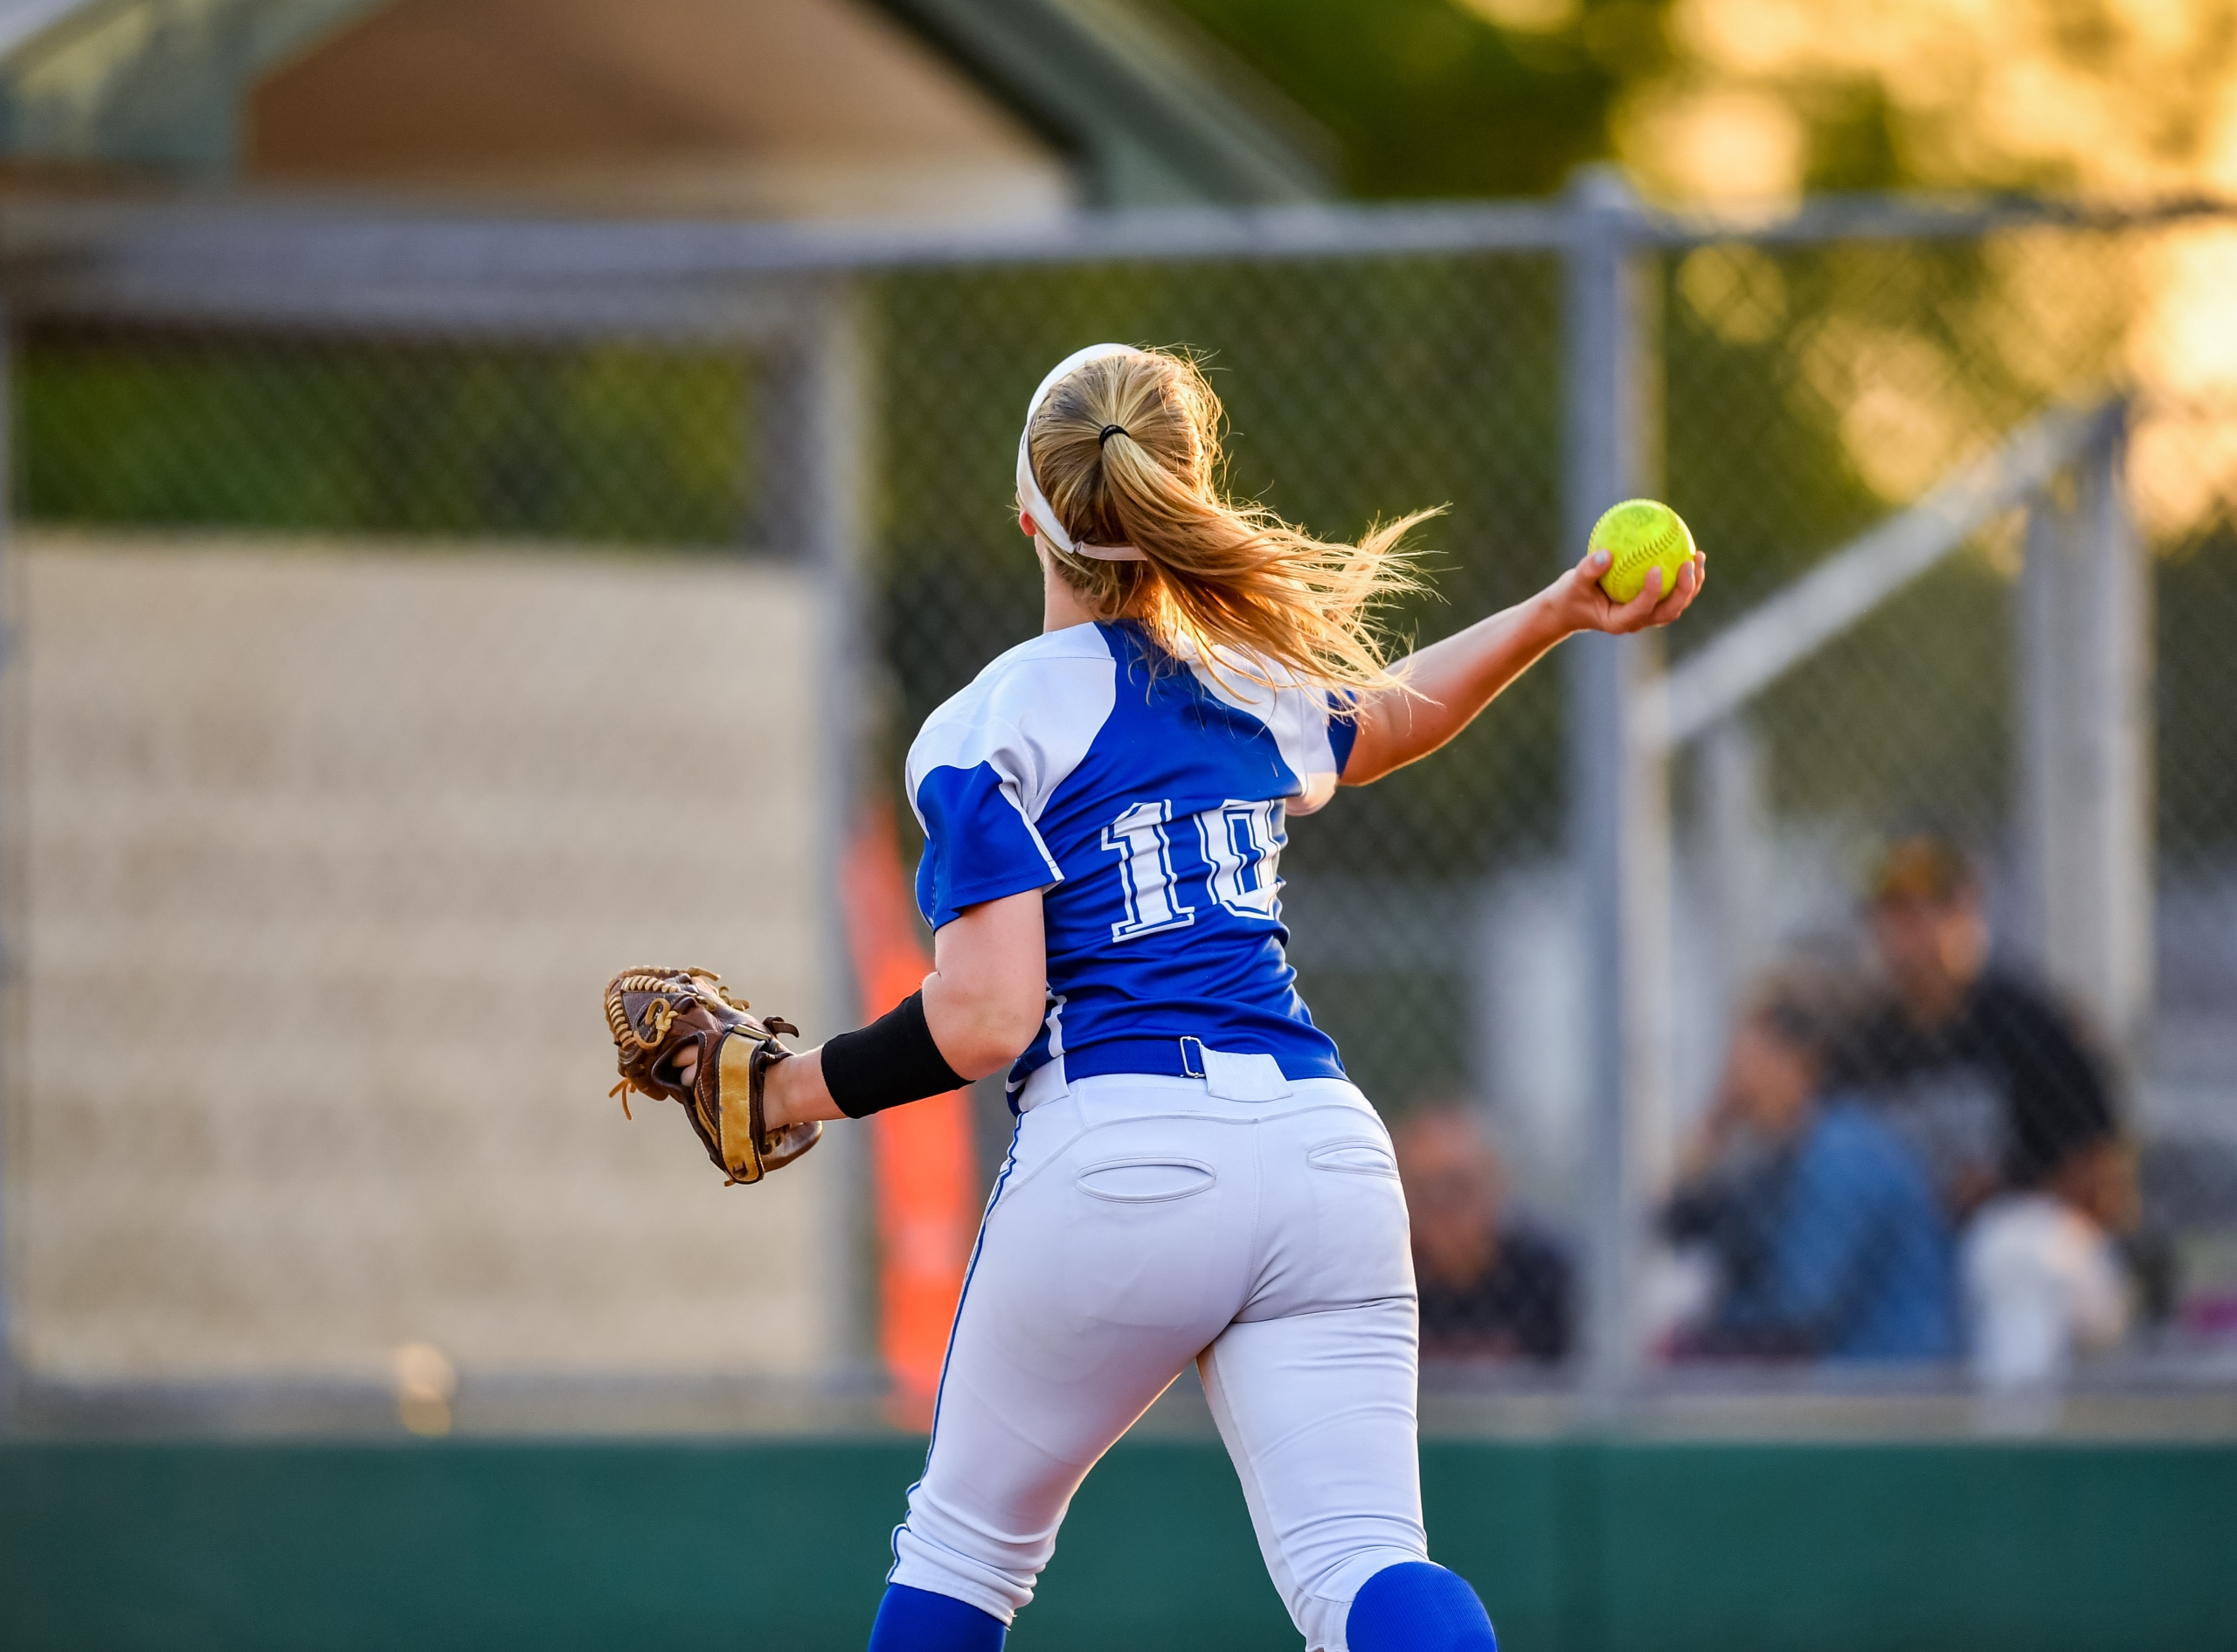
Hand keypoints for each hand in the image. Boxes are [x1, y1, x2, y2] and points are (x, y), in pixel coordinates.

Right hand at [1542, 546, 1706, 637]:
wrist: (1573, 608)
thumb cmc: (1572, 595)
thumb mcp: (1573, 583)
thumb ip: (1588, 570)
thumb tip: (1606, 553)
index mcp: (1620, 622)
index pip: (1642, 609)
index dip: (1652, 592)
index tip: (1655, 568)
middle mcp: (1639, 622)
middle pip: (1669, 611)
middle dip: (1684, 589)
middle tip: (1688, 563)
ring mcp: (1648, 615)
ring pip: (1677, 603)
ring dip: (1692, 583)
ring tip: (1697, 555)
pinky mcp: (1652, 605)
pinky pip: (1672, 591)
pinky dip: (1683, 575)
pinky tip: (1688, 550)